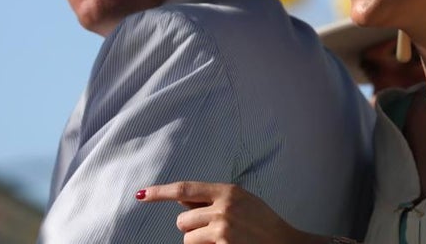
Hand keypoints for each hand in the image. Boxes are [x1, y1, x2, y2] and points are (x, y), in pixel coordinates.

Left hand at [136, 182, 322, 243]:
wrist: (284, 243)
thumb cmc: (263, 224)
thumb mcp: (242, 202)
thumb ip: (214, 200)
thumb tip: (182, 199)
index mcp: (228, 191)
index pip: (185, 188)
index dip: (160, 191)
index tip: (141, 194)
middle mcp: (223, 205)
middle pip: (182, 219)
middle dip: (192, 228)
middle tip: (215, 231)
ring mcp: (222, 226)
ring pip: (187, 238)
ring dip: (198, 242)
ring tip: (224, 240)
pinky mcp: (222, 243)